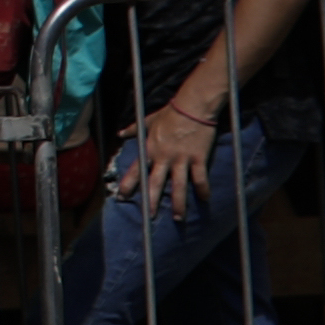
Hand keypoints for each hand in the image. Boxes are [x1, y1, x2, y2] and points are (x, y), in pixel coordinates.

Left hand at [126, 94, 219, 218]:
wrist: (192, 107)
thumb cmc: (170, 114)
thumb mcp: (148, 121)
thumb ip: (134, 129)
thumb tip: (120, 133)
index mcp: (150, 150)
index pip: (136, 170)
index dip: (128, 184)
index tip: (122, 197)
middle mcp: (163, 157)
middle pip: (155, 183)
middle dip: (152, 201)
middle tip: (150, 217)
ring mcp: (181, 159)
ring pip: (178, 185)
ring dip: (178, 203)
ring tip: (178, 218)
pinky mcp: (198, 158)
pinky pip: (200, 177)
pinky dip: (202, 189)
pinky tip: (204, 199)